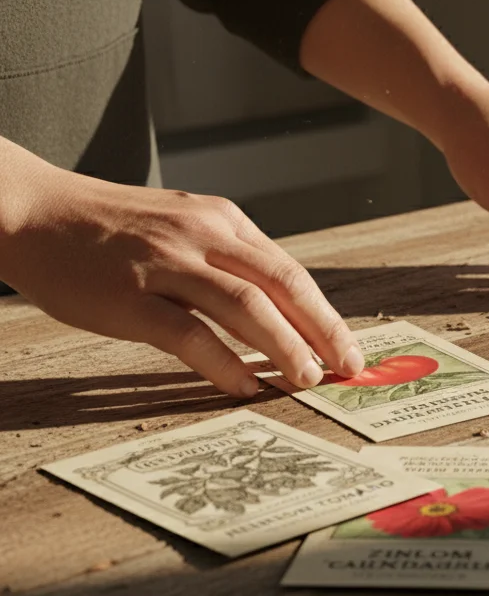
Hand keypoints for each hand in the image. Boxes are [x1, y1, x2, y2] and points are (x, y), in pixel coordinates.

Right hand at [0, 168, 362, 395]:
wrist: (30, 211)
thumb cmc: (109, 228)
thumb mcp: (181, 225)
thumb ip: (227, 258)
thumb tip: (277, 309)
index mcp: (222, 221)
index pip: (289, 271)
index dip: (324, 313)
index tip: (349, 347)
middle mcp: (203, 237)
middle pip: (282, 286)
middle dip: (323, 331)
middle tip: (349, 368)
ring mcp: (166, 265)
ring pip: (247, 306)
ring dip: (286, 347)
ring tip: (309, 379)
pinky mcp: (130, 297)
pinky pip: (190, 333)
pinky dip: (225, 361)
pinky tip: (246, 384)